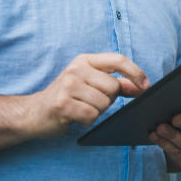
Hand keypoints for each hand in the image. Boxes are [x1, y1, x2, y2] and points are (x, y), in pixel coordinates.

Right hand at [24, 53, 148, 138]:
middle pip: (113, 87)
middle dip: (108, 99)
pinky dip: (88, 120)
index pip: (118, 60)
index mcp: (86, 60)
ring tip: (81, 108)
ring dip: (97, 111)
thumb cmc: (68, 97)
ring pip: (104, 103)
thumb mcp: (91, 84)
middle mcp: (76, 69)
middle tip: (91, 101)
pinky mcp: (62, 104)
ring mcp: (67, 85)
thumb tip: (141, 87)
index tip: (146, 86)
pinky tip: (76, 116)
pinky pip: (91, 115)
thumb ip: (118, 84)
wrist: (33, 113)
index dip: (136, 72)